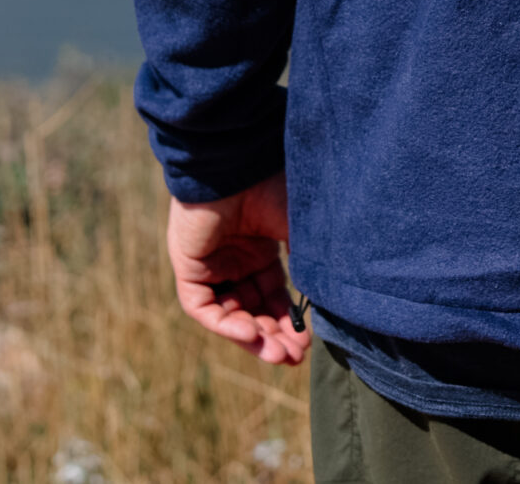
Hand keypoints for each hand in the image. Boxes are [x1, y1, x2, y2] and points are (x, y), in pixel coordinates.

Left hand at [167, 170, 308, 365]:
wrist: (237, 162)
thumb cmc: (272, 187)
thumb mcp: (299, 231)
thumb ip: (309, 264)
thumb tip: (330, 299)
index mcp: (261, 247)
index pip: (273, 295)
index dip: (289, 320)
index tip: (308, 342)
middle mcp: (235, 258)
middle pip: (253, 310)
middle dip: (274, 336)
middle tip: (294, 358)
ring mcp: (210, 264)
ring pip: (229, 314)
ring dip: (253, 337)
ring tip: (279, 354)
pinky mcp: (189, 266)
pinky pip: (204, 307)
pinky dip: (226, 324)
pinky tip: (251, 333)